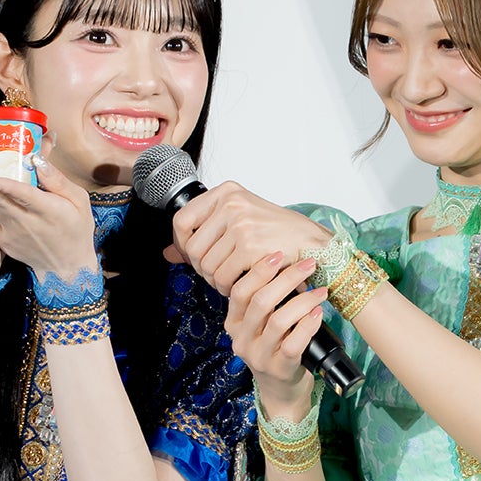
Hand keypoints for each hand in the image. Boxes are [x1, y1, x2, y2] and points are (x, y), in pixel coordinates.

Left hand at [0, 151, 98, 279]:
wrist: (65, 266)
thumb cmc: (75, 228)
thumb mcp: (79, 201)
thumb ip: (57, 180)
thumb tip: (37, 158)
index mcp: (47, 211)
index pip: (23, 196)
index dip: (5, 186)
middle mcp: (26, 222)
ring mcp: (11, 232)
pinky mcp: (2, 237)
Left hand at [166, 182, 331, 294]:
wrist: (313, 243)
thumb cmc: (277, 233)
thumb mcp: (238, 222)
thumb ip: (202, 235)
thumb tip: (167, 254)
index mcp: (226, 192)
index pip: (182, 220)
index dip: (181, 244)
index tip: (193, 257)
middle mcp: (232, 203)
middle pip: (192, 248)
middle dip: (202, 269)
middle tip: (218, 273)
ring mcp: (241, 223)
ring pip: (206, 266)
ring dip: (216, 281)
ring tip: (231, 279)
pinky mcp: (250, 246)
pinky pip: (223, 277)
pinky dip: (228, 288)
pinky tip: (241, 283)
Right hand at [225, 251, 327, 415]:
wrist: (281, 391)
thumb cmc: (276, 348)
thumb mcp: (262, 324)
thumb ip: (267, 300)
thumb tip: (291, 263)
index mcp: (233, 323)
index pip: (240, 291)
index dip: (260, 270)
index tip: (280, 254)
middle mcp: (242, 339)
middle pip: (260, 301)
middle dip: (287, 278)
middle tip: (308, 264)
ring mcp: (258, 356)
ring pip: (278, 320)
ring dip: (303, 301)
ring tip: (320, 291)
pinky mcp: (278, 369)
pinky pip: (293, 343)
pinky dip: (308, 325)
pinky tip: (318, 314)